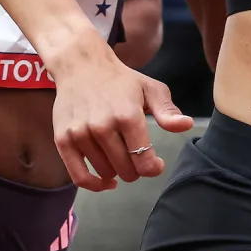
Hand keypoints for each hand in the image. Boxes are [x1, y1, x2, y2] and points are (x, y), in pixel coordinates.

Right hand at [50, 42, 194, 191]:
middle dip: (136, 168)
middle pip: (126, 171)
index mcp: (127, 116)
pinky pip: (79, 177)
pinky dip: (95, 185)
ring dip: (116, 171)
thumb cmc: (121, 80)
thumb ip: (167, 111)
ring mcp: (81, 134)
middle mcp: (102, 126)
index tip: (156, 163)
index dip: (153, 168)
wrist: (82, 65)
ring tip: (120, 155)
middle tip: (136, 156)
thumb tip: (186, 125)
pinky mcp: (63, 140)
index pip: (144, 162)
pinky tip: (106, 181)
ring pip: (106, 173)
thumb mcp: (150, 89)